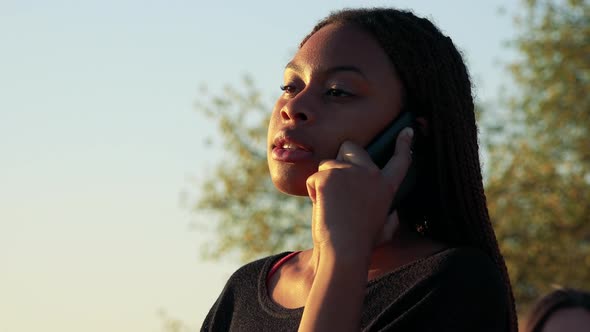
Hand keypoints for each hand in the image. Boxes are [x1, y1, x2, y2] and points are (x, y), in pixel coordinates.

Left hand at [306, 127, 413, 256]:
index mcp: (387, 187)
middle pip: (351, 147)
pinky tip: (321, 206)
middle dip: (342, 157)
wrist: (344, 249)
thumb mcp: (385, 231)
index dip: (404, 144)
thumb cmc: (362, 245)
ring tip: (330, 204)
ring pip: (328, 164)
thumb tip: (394, 214)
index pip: (400, 160)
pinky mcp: (328, 176)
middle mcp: (371, 173)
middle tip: (337, 180)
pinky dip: (313, 192)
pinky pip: (314, 178)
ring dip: (325, 180)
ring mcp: (349, 171)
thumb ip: (391, 218)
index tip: (407, 131)